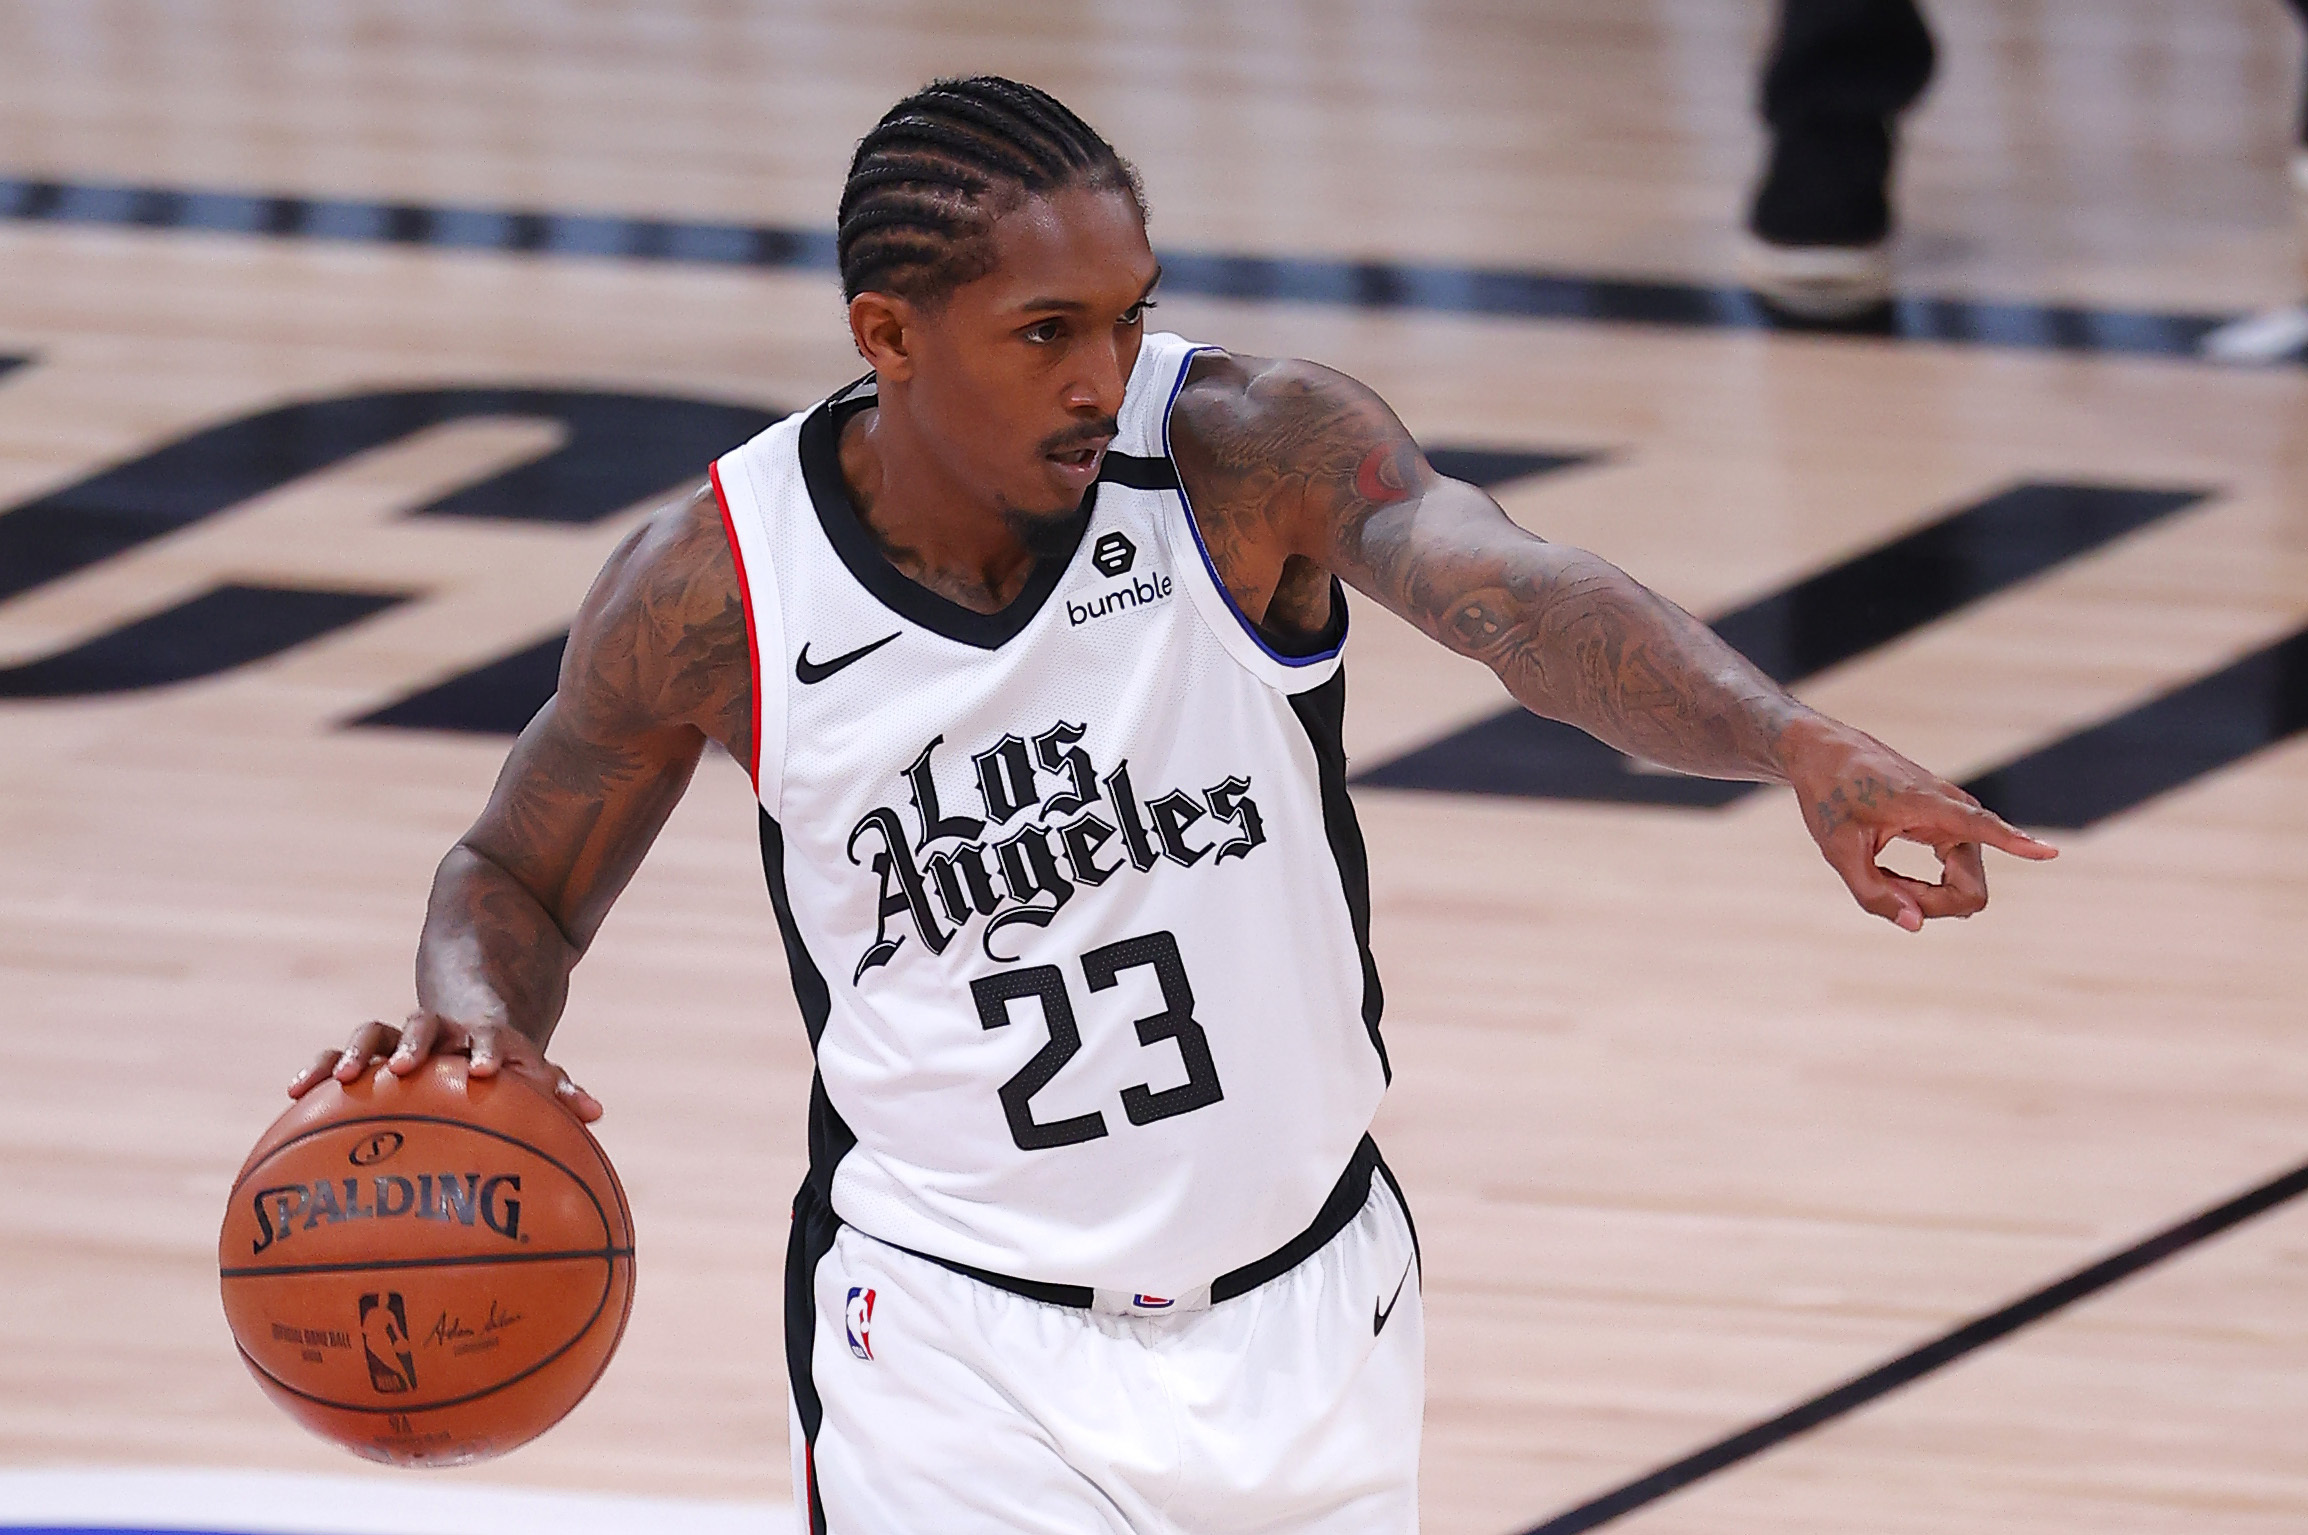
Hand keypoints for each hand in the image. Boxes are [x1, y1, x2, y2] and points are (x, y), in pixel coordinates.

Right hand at [287, 1013, 602, 1120]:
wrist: (474, 1009)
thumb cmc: (510, 1060)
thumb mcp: (535, 1070)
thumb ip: (561, 1090)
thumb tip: (596, 1114)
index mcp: (484, 1037)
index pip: (489, 1039)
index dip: (488, 1053)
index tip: (486, 1073)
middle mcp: (442, 1032)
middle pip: (426, 1026)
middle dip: (415, 1045)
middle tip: (403, 1068)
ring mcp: (402, 1039)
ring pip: (376, 1033)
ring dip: (357, 1051)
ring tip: (340, 1078)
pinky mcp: (370, 1052)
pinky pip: (338, 1056)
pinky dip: (318, 1068)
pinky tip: (292, 1092)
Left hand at [1780, 714, 2057, 931]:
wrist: (1826, 755)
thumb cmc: (1830, 796)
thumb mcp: (1838, 850)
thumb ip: (1872, 893)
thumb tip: (1915, 925)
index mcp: (1930, 805)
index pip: (1984, 827)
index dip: (2017, 844)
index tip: (2052, 852)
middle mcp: (1957, 811)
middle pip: (1969, 888)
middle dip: (1929, 904)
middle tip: (1880, 889)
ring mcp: (1957, 819)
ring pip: (1963, 884)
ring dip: (1922, 894)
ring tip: (1878, 876)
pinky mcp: (1950, 827)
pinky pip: (1954, 873)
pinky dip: (1923, 886)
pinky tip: (1894, 880)